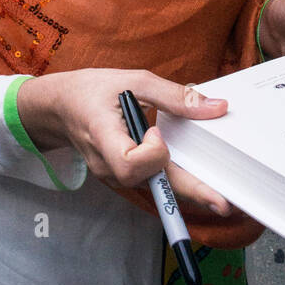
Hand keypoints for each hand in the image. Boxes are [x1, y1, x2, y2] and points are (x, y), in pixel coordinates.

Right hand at [17, 67, 235, 216]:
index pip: (127, 162)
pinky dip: (174, 179)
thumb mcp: (132, 80)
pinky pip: (151, 181)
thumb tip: (216, 107)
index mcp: (103, 135)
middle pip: (150, 184)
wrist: (60, 107)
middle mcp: (106, 164)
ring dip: (185, 186)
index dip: (149, 152)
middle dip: (189, 192)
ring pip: (153, 185)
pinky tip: (197, 179)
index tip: (155, 131)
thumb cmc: (93, 90)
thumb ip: (173, 96)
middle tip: (224, 203)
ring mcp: (112, 175)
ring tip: (218, 191)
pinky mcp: (122, 176)